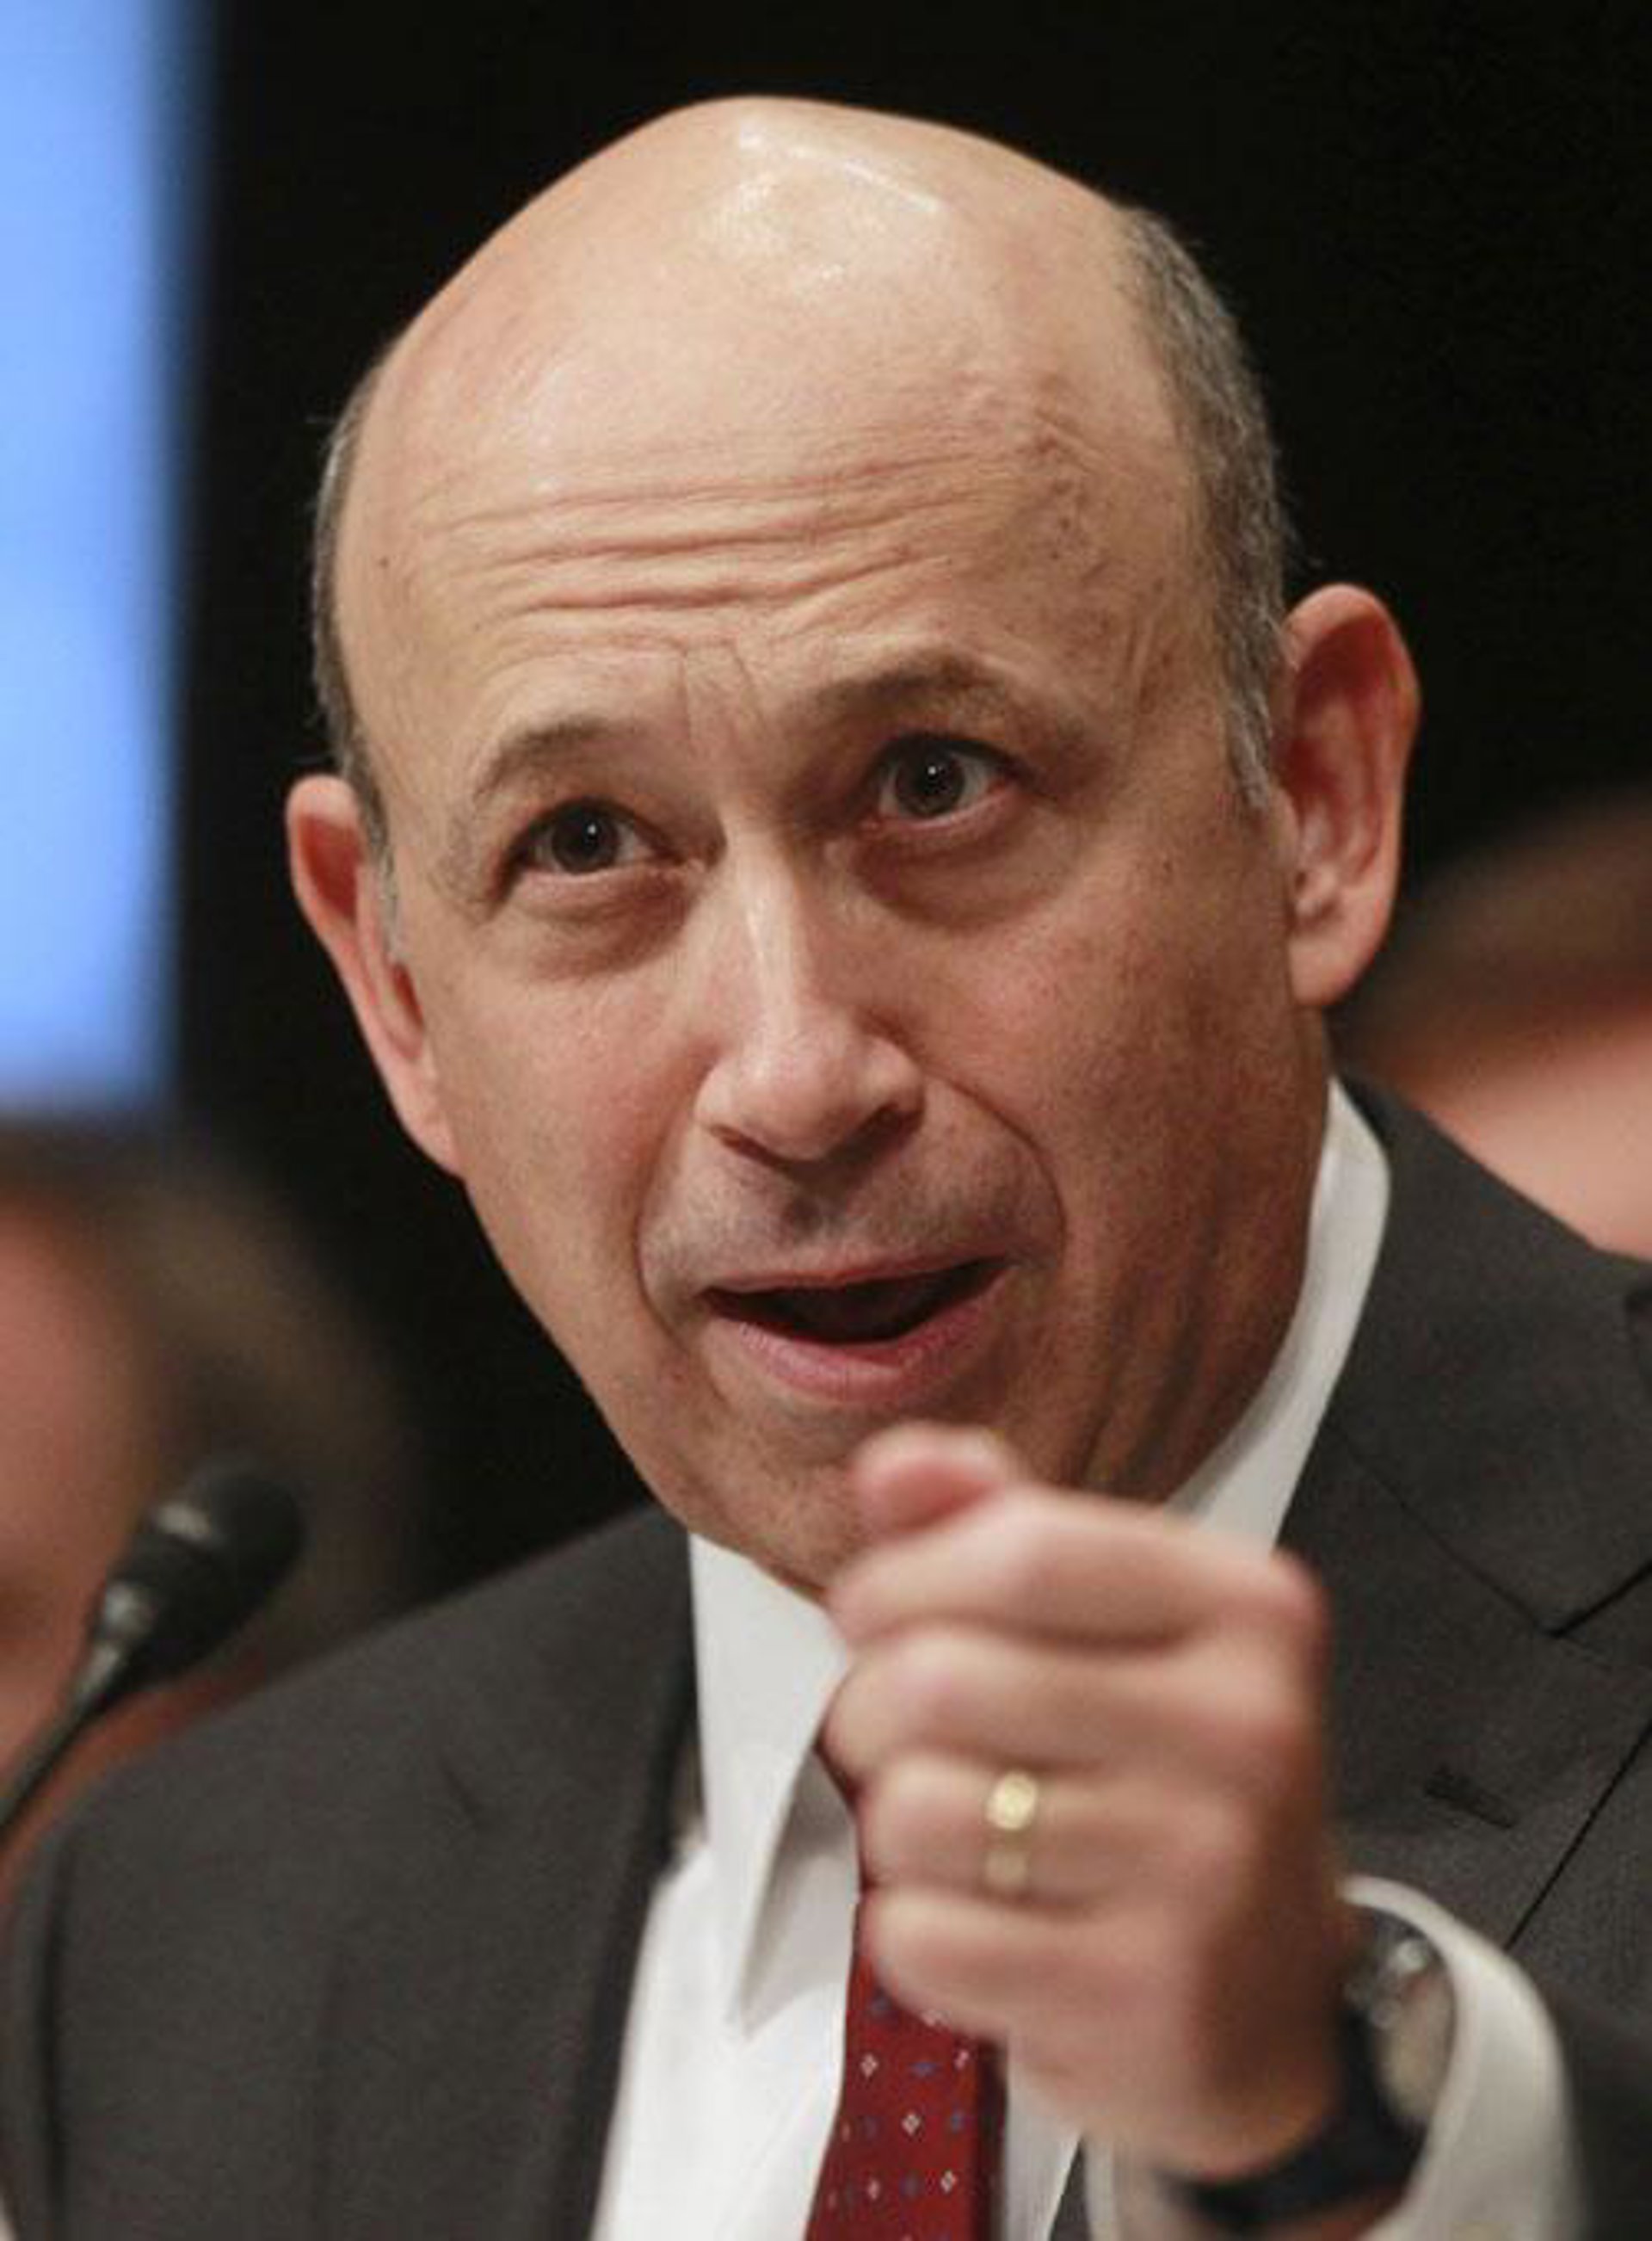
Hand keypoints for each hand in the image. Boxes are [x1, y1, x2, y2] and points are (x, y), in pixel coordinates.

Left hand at [822, 1421, 1362, 2182]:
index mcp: (1250, 1610)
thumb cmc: (1163, 1780)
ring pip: (915, 1811)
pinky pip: (924, 1936)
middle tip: (893, 1736)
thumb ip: (999, 1523)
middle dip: (869, 1708)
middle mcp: (1248, 1731)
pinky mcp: (1143, 1995)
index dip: (903, 1576)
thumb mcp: (1113, 1626)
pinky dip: (912, 1932)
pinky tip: (980, 1924)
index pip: (1022, 1549)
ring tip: (954, 1835)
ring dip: (893, 1826)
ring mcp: (1206, 1872)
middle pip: (944, 1678)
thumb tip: (894, 1465)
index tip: (869, 1611)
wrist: (1267, 2000)